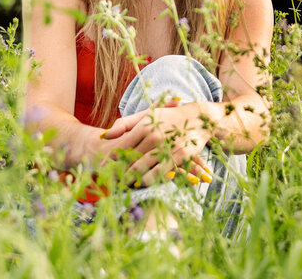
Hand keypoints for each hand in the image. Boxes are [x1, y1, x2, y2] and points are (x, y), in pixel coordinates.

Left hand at [99, 98, 213, 186]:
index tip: (102, 169)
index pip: (122, 145)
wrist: (199, 118)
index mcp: (145, 125)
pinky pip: (159, 173)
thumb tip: (104, 136)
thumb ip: (124, 124)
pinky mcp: (179, 156)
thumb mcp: (147, 115)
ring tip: (121, 185)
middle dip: (116, 172)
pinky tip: (140, 184)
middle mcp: (154, 135)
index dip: (110, 159)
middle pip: (129, 159)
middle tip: (108, 181)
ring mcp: (167, 146)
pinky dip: (147, 180)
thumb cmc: (169, 117)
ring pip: (141, 167)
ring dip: (129, 179)